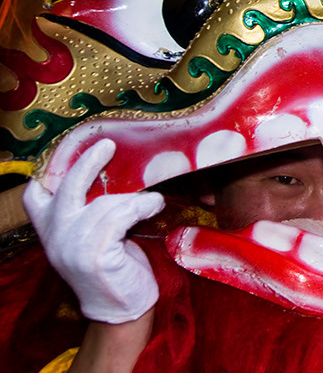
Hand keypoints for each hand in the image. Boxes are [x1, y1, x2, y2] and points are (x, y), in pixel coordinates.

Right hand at [24, 139, 163, 323]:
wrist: (120, 309)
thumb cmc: (114, 268)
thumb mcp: (92, 237)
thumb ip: (90, 211)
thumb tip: (115, 172)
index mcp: (51, 231)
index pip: (35, 195)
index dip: (51, 170)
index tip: (74, 150)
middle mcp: (55, 237)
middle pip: (67, 187)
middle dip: (88, 162)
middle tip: (107, 145)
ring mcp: (73, 246)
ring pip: (104, 203)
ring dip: (134, 197)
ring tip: (151, 200)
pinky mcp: (95, 255)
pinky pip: (122, 215)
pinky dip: (143, 205)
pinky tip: (154, 205)